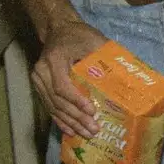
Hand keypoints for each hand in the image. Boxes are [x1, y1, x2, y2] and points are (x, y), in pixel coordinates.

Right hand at [32, 17, 110, 138]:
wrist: (58, 29)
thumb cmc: (79, 34)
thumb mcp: (93, 40)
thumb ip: (104, 57)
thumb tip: (125, 77)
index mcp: (54, 60)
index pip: (62, 86)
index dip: (76, 101)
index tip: (92, 111)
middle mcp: (41, 72)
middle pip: (58, 101)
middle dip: (77, 117)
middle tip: (93, 130)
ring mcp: (38, 81)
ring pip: (53, 107)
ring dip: (70, 122)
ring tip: (85, 134)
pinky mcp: (39, 86)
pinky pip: (49, 106)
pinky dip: (60, 120)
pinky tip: (70, 131)